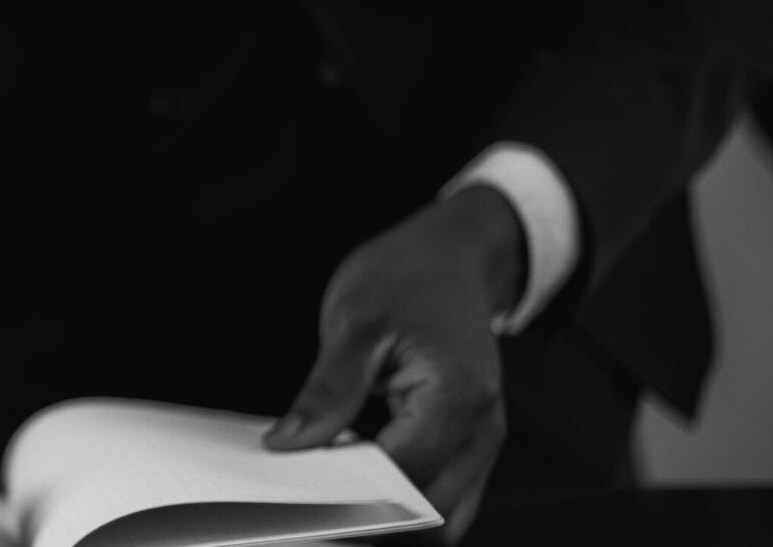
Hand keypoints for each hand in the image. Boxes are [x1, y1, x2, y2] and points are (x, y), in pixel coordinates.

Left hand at [264, 186, 523, 543]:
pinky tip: (357, 477)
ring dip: (390, 515)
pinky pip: (442, 494)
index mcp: (458, 396)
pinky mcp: (469, 442)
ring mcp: (482, 439)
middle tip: (307, 498)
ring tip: (332, 488)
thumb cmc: (408, 276)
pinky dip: (403, 498)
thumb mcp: (353, 323)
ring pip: (442, 517)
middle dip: (370, 515)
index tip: (297, 493)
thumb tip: (290, 444)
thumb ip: (327, 391)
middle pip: (428, 513)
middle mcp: (482, 427)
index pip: (401, 478)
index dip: (348, 494)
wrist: (451, 255)